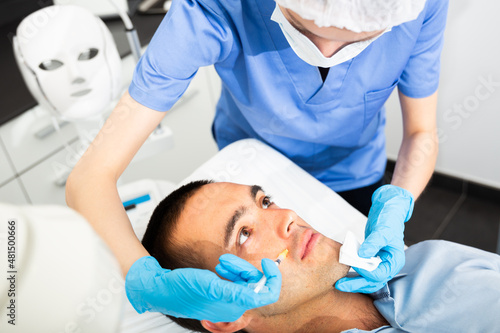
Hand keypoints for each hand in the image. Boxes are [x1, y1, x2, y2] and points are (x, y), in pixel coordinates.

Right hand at [125, 254, 280, 321]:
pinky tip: (220, 265)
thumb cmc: (183, 289)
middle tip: (227, 260)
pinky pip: (235, 279)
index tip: (267, 262)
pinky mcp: (220, 293)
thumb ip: (235, 291)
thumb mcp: (210, 286)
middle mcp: (233, 306)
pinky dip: (231, 270)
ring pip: (244, 279)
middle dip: (244, 268)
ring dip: (236, 267)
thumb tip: (258, 293)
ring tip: (222, 262)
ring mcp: (227, 300)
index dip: (271, 278)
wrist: (162, 289)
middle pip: (254, 283)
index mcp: (234, 308)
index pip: (266, 295)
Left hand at [336, 185, 413, 292]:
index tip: (353, 265)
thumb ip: (373, 243)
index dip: (366, 272)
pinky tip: (341, 272)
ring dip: (353, 281)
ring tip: (338, 282)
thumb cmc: (388, 219)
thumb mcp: (382, 230)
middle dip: (356, 284)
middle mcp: (388, 265)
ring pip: (367, 279)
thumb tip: (362, 256)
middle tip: (339, 284)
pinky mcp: (371, 258)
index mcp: (394, 261)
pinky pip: (362, 269)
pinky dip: (353, 272)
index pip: (380, 274)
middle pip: (372, 282)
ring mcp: (379, 262)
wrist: (387, 210)